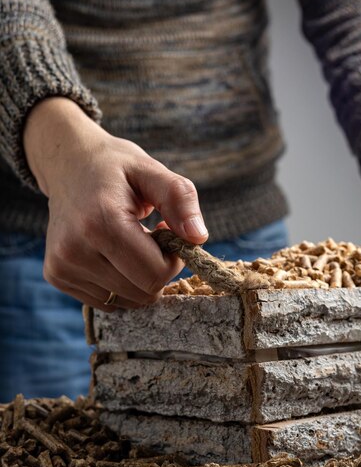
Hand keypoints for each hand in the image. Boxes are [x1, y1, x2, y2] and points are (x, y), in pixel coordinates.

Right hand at [23, 97, 207, 310]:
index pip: (154, 274)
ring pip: (126, 301)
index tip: (167, 233)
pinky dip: (119, 283)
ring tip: (129, 243)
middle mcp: (74, 250)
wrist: (68, 165)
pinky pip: (106, 301)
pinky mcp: (57, 276)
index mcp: (101, 222)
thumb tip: (198, 237)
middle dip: (157, 269)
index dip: (173, 260)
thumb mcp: (151, 170)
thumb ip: (180, 200)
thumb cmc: (116, 167)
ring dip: (138, 278)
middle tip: (149, 237)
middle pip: (142, 293)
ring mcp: (62, 266)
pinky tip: (112, 253)